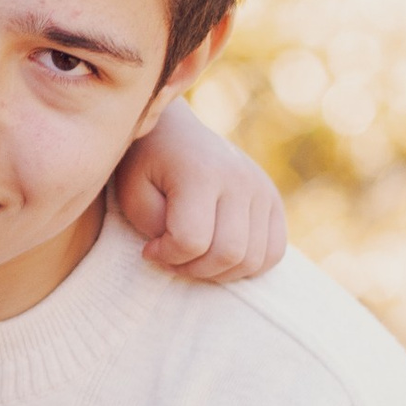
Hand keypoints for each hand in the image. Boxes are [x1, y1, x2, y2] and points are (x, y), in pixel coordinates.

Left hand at [117, 97, 286, 283]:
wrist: (174, 132)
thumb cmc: (146, 165)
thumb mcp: (131, 191)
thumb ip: (153, 225)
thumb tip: (184, 252)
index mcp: (201, 172)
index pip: (192, 241)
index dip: (166, 257)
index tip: (149, 249)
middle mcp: (239, 179)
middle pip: (228, 254)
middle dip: (193, 269)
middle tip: (171, 258)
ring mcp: (262, 189)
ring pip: (252, 260)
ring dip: (218, 272)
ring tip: (193, 256)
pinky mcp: (273, 200)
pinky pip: (273, 253)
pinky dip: (248, 266)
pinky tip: (219, 256)